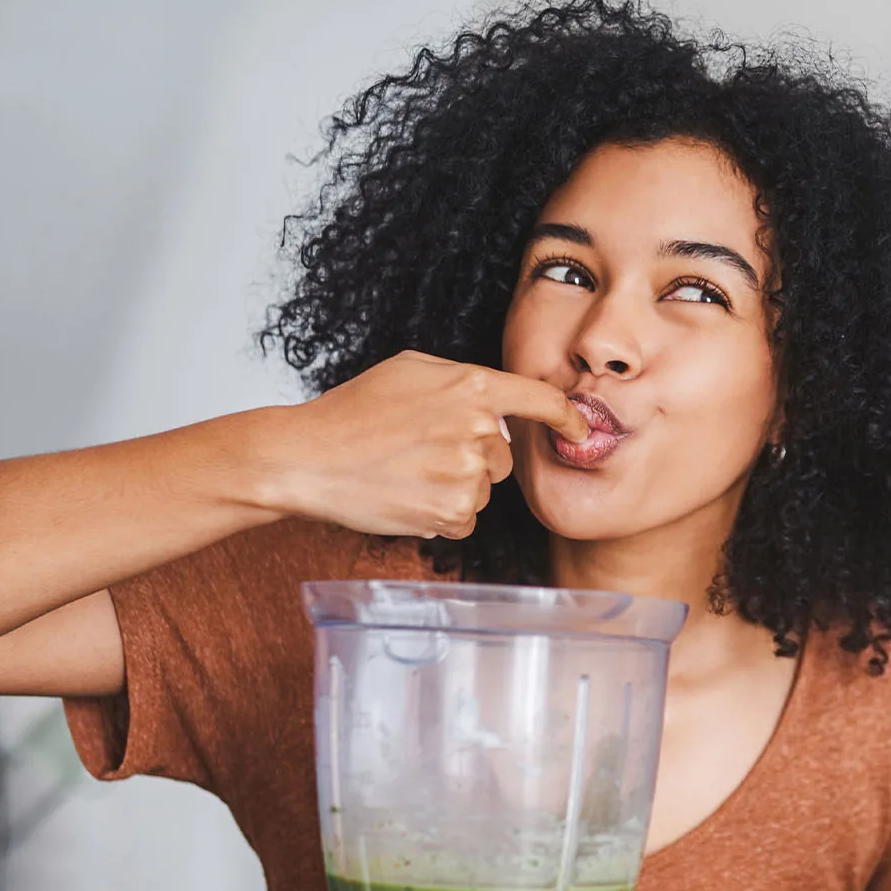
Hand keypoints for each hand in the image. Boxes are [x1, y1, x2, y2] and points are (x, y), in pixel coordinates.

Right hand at [256, 351, 588, 538]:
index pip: (540, 401)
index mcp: (472, 387)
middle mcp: (478, 430)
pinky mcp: (451, 513)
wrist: (310, 458)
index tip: (580, 429)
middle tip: (422, 452)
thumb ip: (462, 381)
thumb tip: (498, 406)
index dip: (567, 417)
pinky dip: (441, 515)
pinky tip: (406, 497)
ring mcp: (466, 474)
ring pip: (483, 490)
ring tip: (407, 474)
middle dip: (474, 458)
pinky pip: (465, 520)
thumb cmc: (353, 411)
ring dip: (454, 488)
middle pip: (504, 457)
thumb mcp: (410, 370)